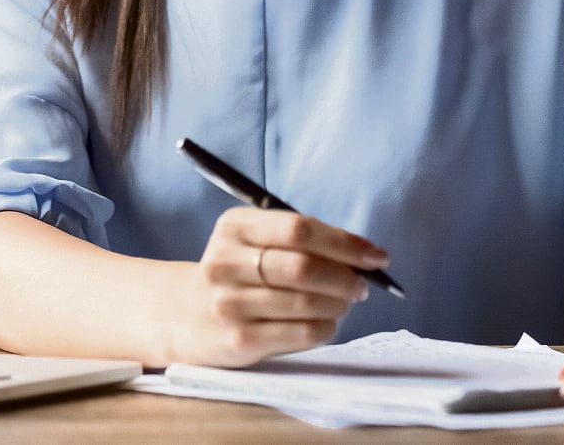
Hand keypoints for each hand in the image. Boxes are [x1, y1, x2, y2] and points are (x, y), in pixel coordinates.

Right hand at [173, 206, 386, 366]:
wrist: (187, 315)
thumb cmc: (238, 272)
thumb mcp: (255, 240)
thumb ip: (301, 240)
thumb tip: (365, 253)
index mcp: (235, 226)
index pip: (299, 228)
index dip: (344, 242)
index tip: (376, 256)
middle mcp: (226, 261)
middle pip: (303, 267)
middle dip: (345, 277)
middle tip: (362, 285)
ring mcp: (229, 302)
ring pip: (305, 303)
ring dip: (338, 304)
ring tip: (344, 303)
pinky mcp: (239, 339)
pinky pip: (299, 333)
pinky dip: (325, 328)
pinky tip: (327, 323)